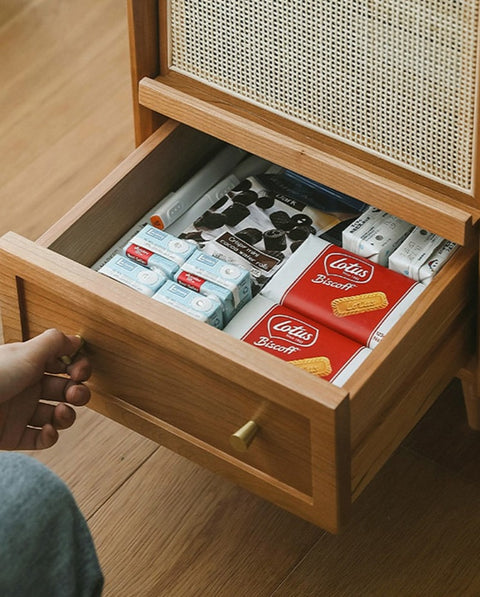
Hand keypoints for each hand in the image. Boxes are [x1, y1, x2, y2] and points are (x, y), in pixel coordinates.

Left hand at [0, 329, 91, 449]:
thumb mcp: (26, 352)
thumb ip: (55, 342)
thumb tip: (76, 339)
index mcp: (29, 364)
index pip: (63, 364)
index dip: (77, 368)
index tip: (79, 371)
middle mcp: (27, 387)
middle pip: (64, 390)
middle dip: (77, 392)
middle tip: (75, 394)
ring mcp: (21, 412)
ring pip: (56, 415)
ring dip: (66, 415)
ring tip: (61, 414)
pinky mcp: (14, 436)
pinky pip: (41, 439)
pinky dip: (50, 436)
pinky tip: (48, 430)